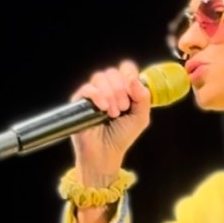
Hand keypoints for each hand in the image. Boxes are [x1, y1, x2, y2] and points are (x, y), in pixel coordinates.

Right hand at [69, 60, 151, 183]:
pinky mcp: (80, 100)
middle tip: (124, 108)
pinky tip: (104, 109)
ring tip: (114, 114)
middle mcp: (108, 88)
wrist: (106, 153)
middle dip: (121, 90)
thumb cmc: (122, 136)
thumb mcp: (140, 118)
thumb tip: (134, 78)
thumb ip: (143, 98)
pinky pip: (88, 88)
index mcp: (123, 90)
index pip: (126, 69)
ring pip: (100, 77)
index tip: (133, 92)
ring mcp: (93, 93)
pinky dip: (98, 96)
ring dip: (111, 95)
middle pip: (113, 72)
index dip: (130, 75)